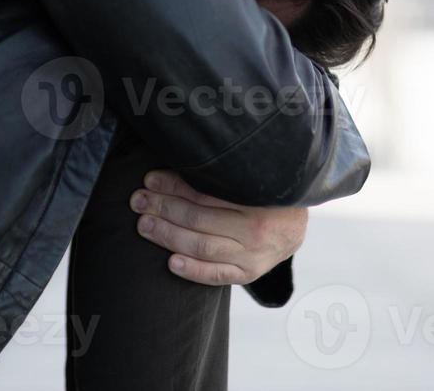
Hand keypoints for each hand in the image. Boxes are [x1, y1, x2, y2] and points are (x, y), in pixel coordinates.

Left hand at [130, 170, 307, 285]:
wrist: (295, 226)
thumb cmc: (265, 196)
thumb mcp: (252, 178)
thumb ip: (224, 174)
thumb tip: (179, 158)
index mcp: (256, 197)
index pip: (205, 192)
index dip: (174, 185)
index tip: (150, 179)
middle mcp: (256, 228)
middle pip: (199, 218)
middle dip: (164, 207)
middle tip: (138, 200)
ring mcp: (253, 254)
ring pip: (203, 245)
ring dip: (168, 234)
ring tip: (144, 225)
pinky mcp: (249, 273)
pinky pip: (217, 275)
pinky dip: (193, 269)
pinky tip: (170, 262)